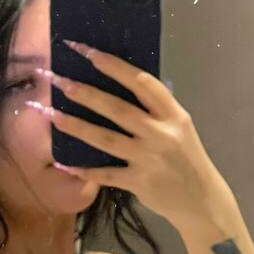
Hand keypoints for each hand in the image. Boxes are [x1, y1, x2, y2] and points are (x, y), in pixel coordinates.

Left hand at [30, 41, 230, 231]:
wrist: (202, 201)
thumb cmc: (187, 160)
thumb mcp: (180, 128)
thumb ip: (155, 111)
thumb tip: (122, 86)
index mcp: (173, 114)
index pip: (141, 82)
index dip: (113, 66)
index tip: (88, 52)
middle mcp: (160, 134)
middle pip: (117, 108)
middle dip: (85, 92)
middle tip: (58, 80)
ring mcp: (148, 158)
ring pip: (105, 139)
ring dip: (75, 126)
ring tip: (51, 114)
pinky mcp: (139, 182)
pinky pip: (105, 174)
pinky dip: (84, 169)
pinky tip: (63, 162)